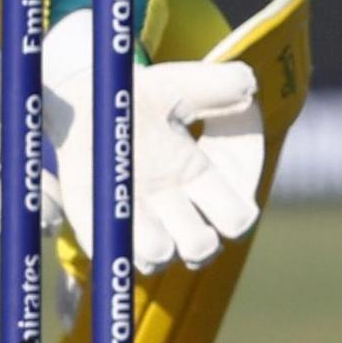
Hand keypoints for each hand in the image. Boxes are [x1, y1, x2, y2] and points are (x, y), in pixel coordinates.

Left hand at [41, 10, 267, 273]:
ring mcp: (137, 217)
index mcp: (202, 177)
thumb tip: (249, 88)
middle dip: (198, 241)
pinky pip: (115, 251)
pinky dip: (119, 240)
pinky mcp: (99, 220)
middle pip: (203, 249)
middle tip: (178, 207)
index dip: (234, 213)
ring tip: (143, 210)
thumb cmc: (143, 93)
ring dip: (157, 245)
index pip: (238, 218)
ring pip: (160, 259)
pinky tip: (116, 208)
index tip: (214, 183)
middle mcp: (174, 205)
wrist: (92, 95)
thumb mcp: (184, 83)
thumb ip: (221, 84)